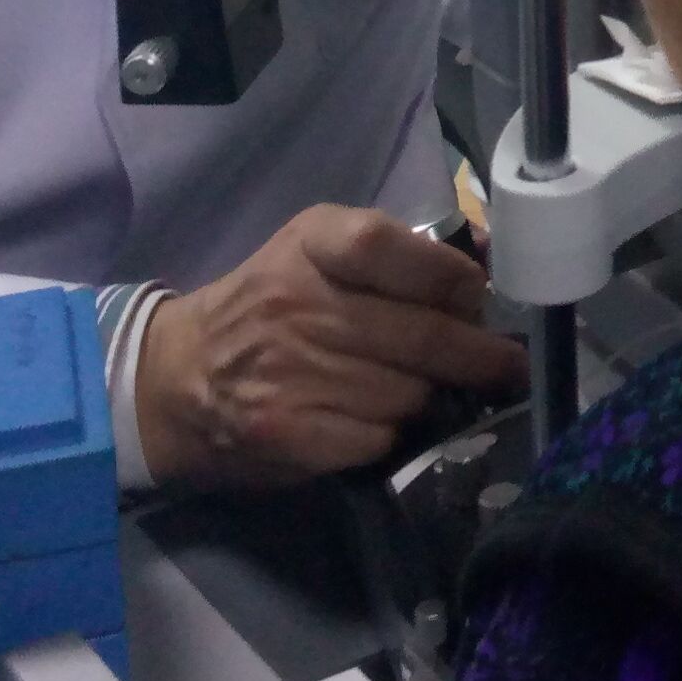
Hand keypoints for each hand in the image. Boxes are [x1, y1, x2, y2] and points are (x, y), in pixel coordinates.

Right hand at [134, 205, 524, 490]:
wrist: (174, 380)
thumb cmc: (265, 307)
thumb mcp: (314, 252)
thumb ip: (394, 252)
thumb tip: (488, 258)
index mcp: (309, 244)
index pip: (390, 246)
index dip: (450, 275)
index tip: (478, 297)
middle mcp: (298, 302)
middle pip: (421, 332)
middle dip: (479, 355)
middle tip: (507, 365)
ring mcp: (291, 371)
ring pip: (408, 391)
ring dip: (429, 397)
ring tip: (425, 392)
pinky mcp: (289, 431)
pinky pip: (378, 437)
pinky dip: (391, 435)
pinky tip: (376, 422)